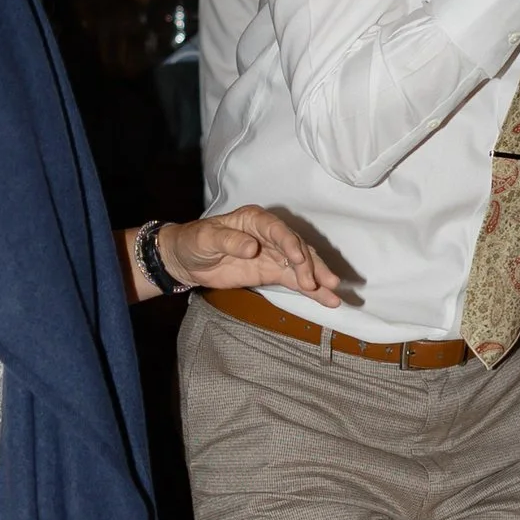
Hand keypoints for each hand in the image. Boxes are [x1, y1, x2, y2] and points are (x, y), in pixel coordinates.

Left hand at [157, 206, 343, 303]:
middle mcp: (270, 234)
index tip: (299, 259)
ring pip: (302, 264)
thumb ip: (229, 241)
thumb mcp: (206, 239)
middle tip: (323, 282)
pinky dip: (311, 290)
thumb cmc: (194, 242)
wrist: (186, 260)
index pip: (278, 230)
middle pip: (296, 247)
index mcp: (254, 220)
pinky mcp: (272, 272)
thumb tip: (252, 247)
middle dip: (311, 265)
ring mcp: (274, 254)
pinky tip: (328, 299)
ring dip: (317, 278)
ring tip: (333, 293)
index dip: (291, 244)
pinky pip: (295, 280)